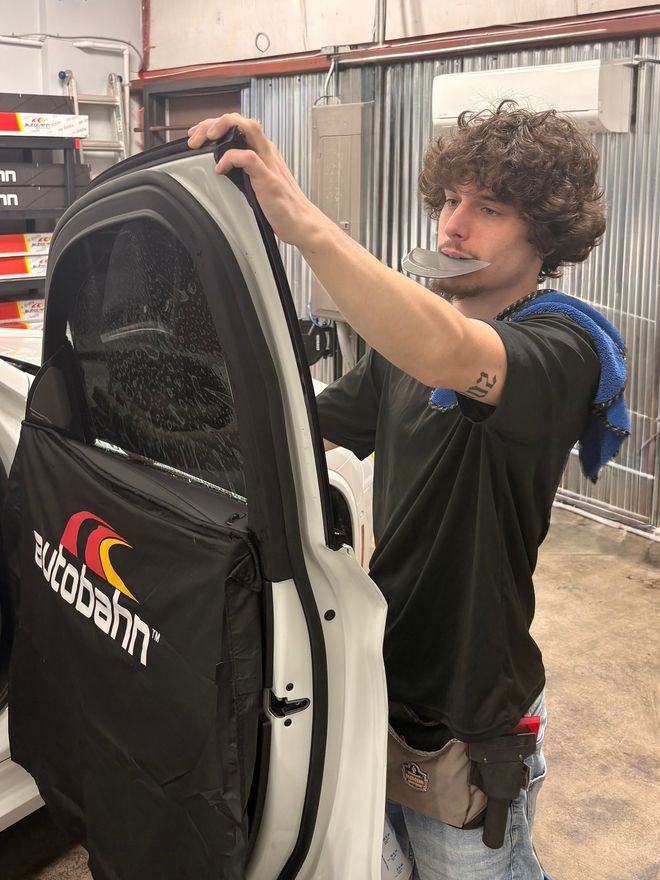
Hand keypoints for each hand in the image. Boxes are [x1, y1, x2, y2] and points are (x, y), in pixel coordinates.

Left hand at [187, 113, 326, 247]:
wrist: (300, 222)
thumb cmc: (281, 206)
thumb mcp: (256, 182)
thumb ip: (242, 171)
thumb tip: (221, 168)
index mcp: (263, 151)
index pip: (237, 125)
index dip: (214, 125)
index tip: (197, 136)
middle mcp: (266, 152)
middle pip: (239, 120)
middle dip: (212, 123)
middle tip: (195, 138)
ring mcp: (268, 162)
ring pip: (247, 128)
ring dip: (222, 128)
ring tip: (206, 139)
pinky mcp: (268, 178)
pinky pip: (248, 158)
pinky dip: (231, 158)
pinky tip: (220, 168)